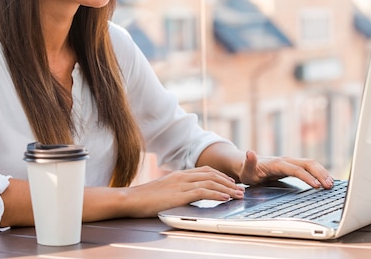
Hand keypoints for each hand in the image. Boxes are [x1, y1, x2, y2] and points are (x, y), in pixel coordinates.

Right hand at [125, 166, 244, 217]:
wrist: (130, 199)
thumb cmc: (144, 198)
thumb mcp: (164, 191)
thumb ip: (178, 190)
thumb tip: (190, 196)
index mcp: (179, 174)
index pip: (205, 171)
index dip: (220, 175)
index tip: (230, 182)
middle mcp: (182, 176)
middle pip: (212, 174)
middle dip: (228, 181)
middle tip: (240, 189)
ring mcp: (181, 184)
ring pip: (210, 182)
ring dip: (227, 188)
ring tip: (237, 194)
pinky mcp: (179, 194)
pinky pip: (203, 192)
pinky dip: (216, 194)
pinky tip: (224, 198)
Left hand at [238, 150, 333, 188]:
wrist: (247, 165)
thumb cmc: (248, 171)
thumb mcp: (246, 169)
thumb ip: (249, 162)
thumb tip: (250, 152)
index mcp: (277, 163)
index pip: (296, 169)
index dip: (307, 177)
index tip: (317, 186)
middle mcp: (286, 161)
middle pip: (308, 163)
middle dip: (320, 173)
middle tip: (329, 186)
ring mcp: (291, 162)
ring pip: (311, 164)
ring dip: (322, 172)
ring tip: (331, 184)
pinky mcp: (293, 166)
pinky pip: (309, 167)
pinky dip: (319, 172)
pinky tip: (325, 181)